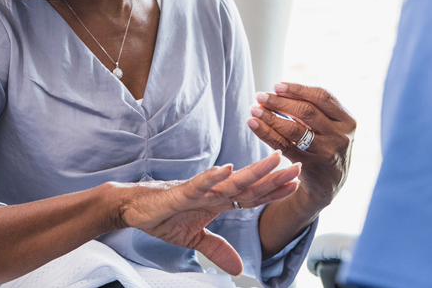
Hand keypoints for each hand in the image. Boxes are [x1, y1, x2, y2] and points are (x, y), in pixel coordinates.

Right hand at [115, 152, 300, 274]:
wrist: (133, 207)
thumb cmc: (162, 216)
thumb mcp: (193, 239)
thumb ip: (217, 250)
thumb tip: (239, 269)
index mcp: (217, 201)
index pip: (251, 196)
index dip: (273, 191)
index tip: (296, 183)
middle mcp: (212, 192)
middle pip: (248, 185)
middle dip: (273, 177)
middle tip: (298, 167)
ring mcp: (198, 190)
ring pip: (230, 181)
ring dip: (252, 172)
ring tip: (273, 162)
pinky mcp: (179, 192)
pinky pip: (198, 184)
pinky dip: (212, 177)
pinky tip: (227, 169)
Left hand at [247, 82, 355, 208]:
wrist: (330, 183)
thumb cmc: (325, 144)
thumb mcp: (331, 126)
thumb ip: (315, 108)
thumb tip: (278, 89)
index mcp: (347, 120)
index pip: (322, 96)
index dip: (298, 89)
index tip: (276, 85)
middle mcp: (340, 136)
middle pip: (307, 111)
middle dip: (280, 101)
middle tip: (260, 96)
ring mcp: (326, 152)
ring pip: (294, 129)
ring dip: (270, 116)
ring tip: (254, 108)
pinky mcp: (310, 165)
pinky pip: (283, 145)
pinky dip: (266, 132)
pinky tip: (253, 123)